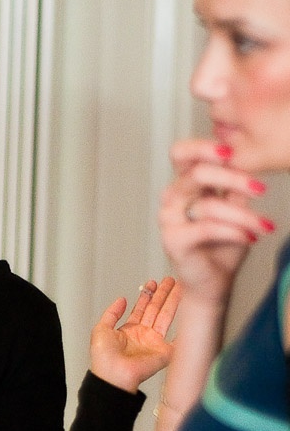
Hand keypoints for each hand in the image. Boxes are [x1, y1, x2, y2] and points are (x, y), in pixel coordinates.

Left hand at [89, 276, 179, 391]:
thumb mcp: (101, 330)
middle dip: (163, 294)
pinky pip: (178, 339)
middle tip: (170, 280)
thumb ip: (111, 313)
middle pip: (156, 309)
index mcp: (129, 331)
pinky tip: (192, 315)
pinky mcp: (164, 352)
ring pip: (166, 317)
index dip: (147, 295)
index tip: (152, 283)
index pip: (141, 309)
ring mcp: (155, 342)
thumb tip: (121, 299)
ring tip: (180, 287)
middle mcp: (143, 335)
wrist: (113, 377)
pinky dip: (186, 329)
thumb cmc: (104, 360)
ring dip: (173, 301)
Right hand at [159, 138, 273, 302]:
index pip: (182, 153)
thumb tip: (247, 158)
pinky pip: (207, 227)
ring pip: (208, 204)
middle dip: (234, 179)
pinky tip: (250, 237)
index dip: (203, 147)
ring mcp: (168, 219)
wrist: (214, 283)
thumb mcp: (235, 207)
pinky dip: (234, 231)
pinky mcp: (172, 240)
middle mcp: (172, 198)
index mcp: (184, 184)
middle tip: (261, 190)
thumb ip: (235, 185)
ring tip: (264, 225)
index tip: (232, 153)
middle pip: (198, 173)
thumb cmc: (223, 246)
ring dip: (243, 215)